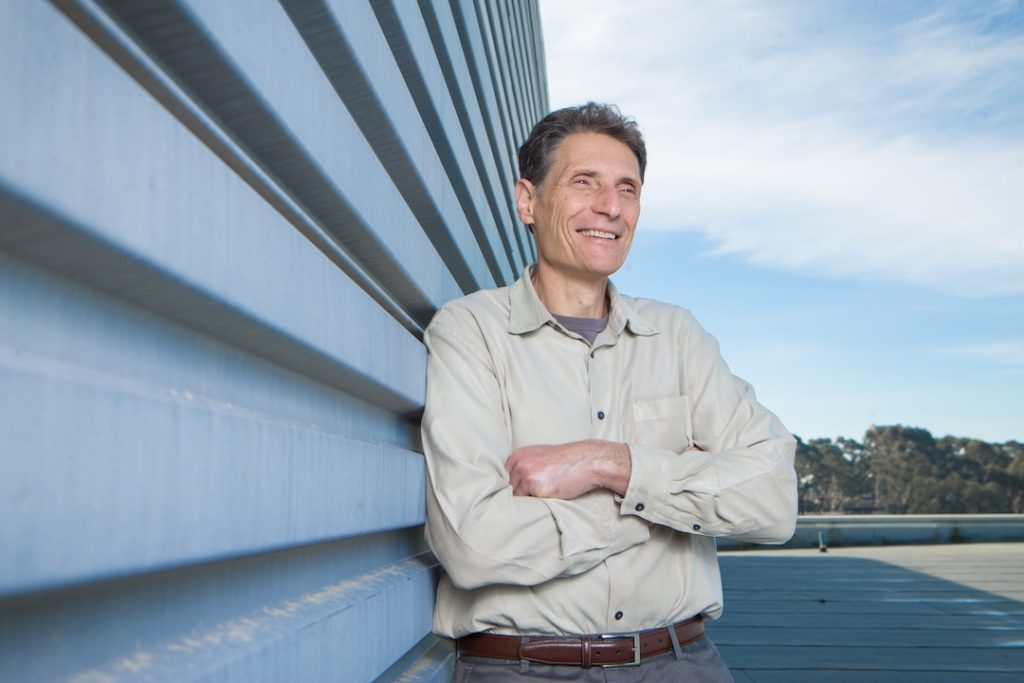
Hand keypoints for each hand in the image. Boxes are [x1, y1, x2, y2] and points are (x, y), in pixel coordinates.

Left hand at [505, 440, 630, 498]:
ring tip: (541, 496)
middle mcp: (520, 463)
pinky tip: (548, 497)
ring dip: (526, 500)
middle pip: (508, 488)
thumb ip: (525, 465)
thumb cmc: (567, 461)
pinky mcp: (537, 488)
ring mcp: (527, 476)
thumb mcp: (541, 456)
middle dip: (516, 494)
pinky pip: (529, 503)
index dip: (510, 486)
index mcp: (519, 454)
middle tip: (527, 499)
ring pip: (516, 497)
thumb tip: (513, 484)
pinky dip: (536, 504)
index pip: (503, 476)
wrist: (587, 461)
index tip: (514, 493)